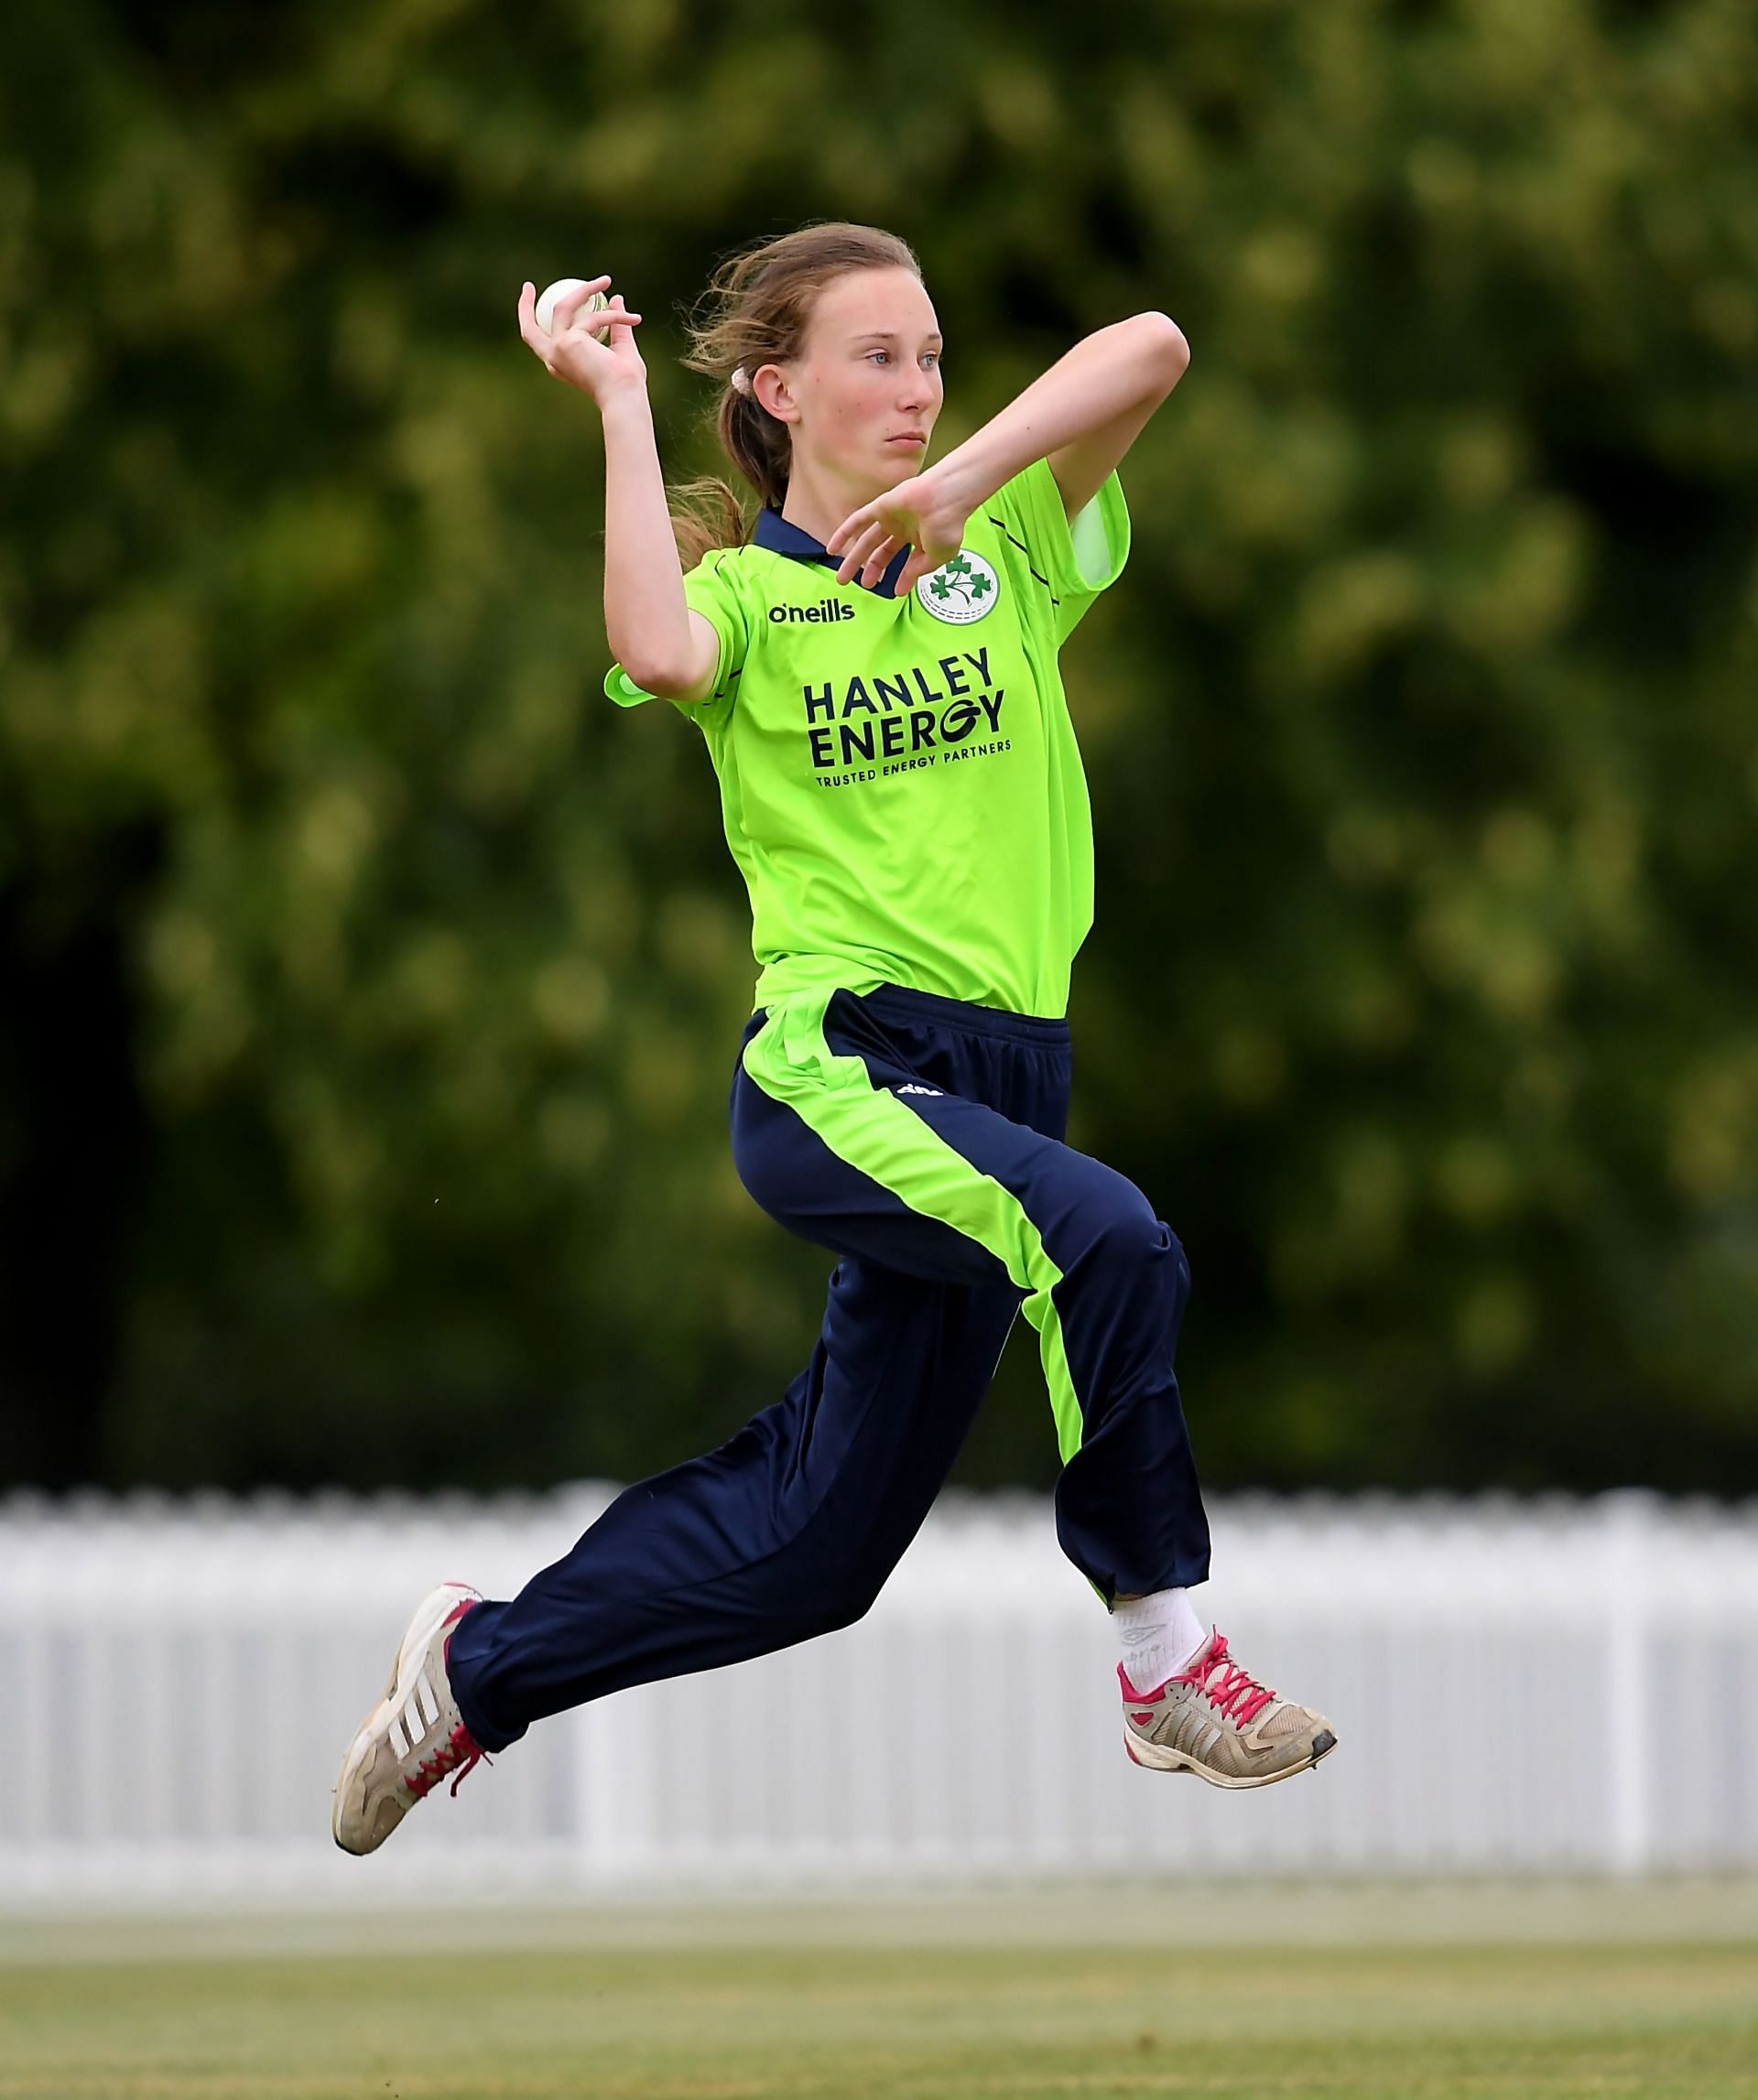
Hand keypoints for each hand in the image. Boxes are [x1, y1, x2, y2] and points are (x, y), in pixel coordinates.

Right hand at [517, 276, 645, 405]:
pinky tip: (633, 318)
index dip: (533, 320)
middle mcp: (554, 358)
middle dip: (524, 305)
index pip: (540, 341)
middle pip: (529, 328)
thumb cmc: (625, 382)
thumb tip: (615, 297)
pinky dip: (613, 316)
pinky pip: (592, 317)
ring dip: (585, 290)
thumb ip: (616, 324)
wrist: (625, 398)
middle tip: (528, 285)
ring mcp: (558, 349)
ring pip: (563, 306)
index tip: (536, 300)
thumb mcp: (620, 347)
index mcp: (562, 364)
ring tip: (606, 281)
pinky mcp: (568, 341)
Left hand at [826, 472, 969, 593]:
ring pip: (867, 541)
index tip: (896, 592)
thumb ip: (920, 570)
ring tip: (843, 579)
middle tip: (862, 586)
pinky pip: (858, 520)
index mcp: (922, 539)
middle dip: (872, 570)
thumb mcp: (938, 557)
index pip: (907, 561)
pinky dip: (844, 534)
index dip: (902, 577)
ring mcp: (892, 517)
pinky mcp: (881, 506)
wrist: (945, 499)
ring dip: (855, 560)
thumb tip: (906, 582)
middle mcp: (905, 528)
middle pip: (882, 552)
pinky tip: (832, 550)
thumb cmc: (948, 525)